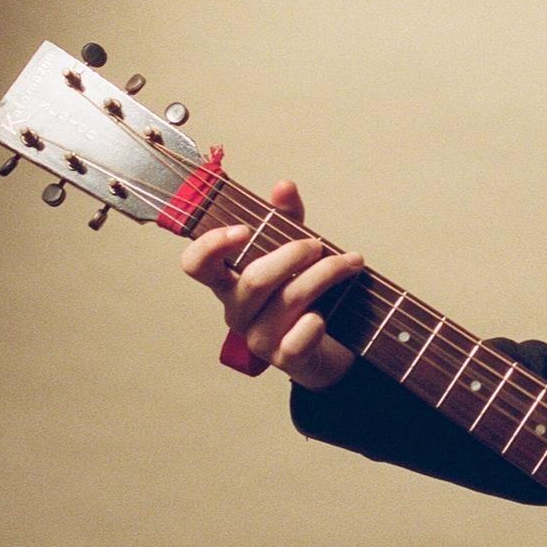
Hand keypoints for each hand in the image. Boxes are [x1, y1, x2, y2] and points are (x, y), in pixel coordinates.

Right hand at [180, 179, 361, 389]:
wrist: (328, 347)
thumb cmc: (303, 294)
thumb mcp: (295, 251)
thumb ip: (288, 219)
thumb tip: (284, 186)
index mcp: (230, 281)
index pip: (197, 265)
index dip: (211, 245)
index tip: (244, 229)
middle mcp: (238, 310)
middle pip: (255, 279)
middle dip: (294, 254)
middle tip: (319, 244)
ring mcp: (259, 338)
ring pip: (287, 300)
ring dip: (324, 275)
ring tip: (349, 263)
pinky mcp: (285, 360)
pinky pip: (298, 340)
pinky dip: (315, 324)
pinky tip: (326, 314)